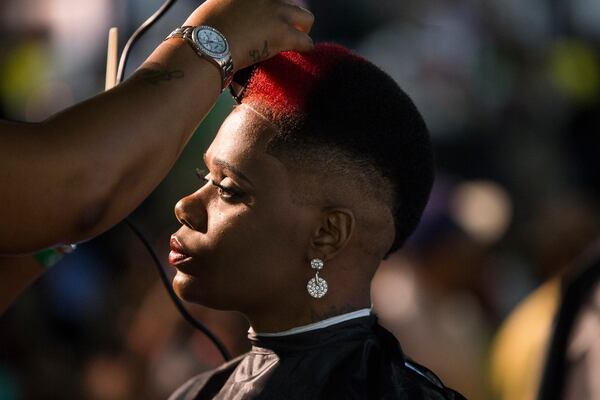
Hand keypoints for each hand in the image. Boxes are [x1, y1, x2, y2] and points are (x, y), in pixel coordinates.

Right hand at [183, 0, 313, 70]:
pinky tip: (302, 53)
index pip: (268, 0)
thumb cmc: (201, 33)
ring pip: (306, 18)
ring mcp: (275, 12)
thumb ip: (228, 10)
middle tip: (282, 28)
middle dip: (289, 16)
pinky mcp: (282, 33)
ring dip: (302, 30)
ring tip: (296, 41)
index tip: (266, 18)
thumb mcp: (215, 10)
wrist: (205, 45)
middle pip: (289, 2)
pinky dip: (305, 47)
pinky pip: (305, 40)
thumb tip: (229, 21)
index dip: (270, 8)